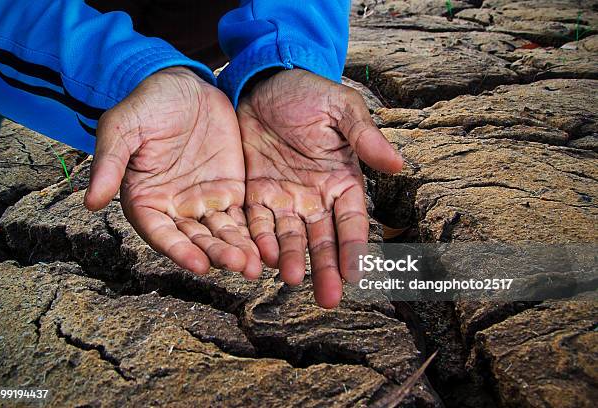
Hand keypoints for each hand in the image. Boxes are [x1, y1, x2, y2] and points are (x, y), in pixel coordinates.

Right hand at [84, 67, 260, 278]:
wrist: (184, 84)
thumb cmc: (148, 105)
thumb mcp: (122, 128)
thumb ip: (109, 164)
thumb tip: (90, 204)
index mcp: (145, 200)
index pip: (161, 234)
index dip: (179, 251)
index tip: (199, 265)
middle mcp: (175, 208)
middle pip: (196, 240)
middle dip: (217, 254)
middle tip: (239, 266)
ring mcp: (204, 201)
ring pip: (221, 233)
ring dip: (238, 250)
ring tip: (255, 265)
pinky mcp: (230, 191)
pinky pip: (242, 217)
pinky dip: (253, 232)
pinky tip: (267, 245)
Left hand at [238, 69, 402, 307]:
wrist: (265, 83)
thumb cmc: (310, 94)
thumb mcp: (342, 109)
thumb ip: (365, 138)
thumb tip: (399, 165)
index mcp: (343, 182)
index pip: (352, 222)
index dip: (355, 248)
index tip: (358, 274)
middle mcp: (316, 198)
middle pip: (323, 240)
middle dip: (326, 269)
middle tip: (328, 298)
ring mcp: (285, 199)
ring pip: (291, 238)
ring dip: (292, 260)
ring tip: (292, 279)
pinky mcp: (256, 194)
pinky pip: (258, 223)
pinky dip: (261, 241)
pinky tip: (263, 258)